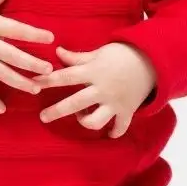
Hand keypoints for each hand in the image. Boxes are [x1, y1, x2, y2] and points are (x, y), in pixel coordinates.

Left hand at [34, 43, 156, 137]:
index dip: (48, 80)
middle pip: (75, 102)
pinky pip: (119, 127)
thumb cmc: (122, 54)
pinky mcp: (127, 110)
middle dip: (57, 111)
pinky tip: (108, 133)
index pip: (66, 76)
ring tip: (81, 117)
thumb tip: (57, 52)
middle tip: (43, 117)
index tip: (33, 84)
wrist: (153, 60)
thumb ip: (77, 57)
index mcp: (93, 72)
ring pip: (95, 120)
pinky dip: (113, 132)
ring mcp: (114, 102)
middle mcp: (102, 89)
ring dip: (85, 122)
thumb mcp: (99, 53)